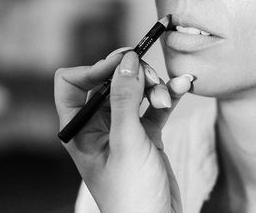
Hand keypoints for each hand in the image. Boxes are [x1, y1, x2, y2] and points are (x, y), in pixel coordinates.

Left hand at [54, 48, 193, 212]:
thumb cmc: (131, 196)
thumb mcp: (126, 143)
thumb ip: (124, 99)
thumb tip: (126, 60)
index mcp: (79, 129)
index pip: (72, 83)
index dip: (94, 68)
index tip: (122, 62)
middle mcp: (98, 126)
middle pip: (109, 81)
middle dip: (133, 75)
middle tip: (151, 77)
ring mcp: (123, 129)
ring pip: (135, 90)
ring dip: (154, 86)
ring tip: (167, 95)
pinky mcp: (145, 135)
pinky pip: (154, 105)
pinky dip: (167, 95)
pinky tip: (183, 86)